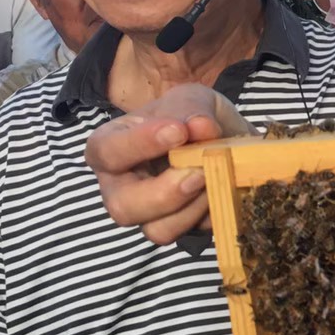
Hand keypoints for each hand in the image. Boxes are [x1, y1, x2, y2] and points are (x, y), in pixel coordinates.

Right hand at [85, 84, 254, 244]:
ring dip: (192, 208)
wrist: (223, 136)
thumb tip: (202, 127)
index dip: (139, 144)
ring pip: (157, 230)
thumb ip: (192, 110)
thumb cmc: (189, 116)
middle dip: (164, 193)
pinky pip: (193, 234)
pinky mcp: (181, 227)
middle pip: (123, 206)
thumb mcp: (190, 100)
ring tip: (215, 178)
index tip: (178, 131)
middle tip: (198, 173)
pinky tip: (227, 190)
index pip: (107, 152)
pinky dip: (213, 214)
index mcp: (110, 147)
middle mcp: (121, 187)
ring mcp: (150, 213)